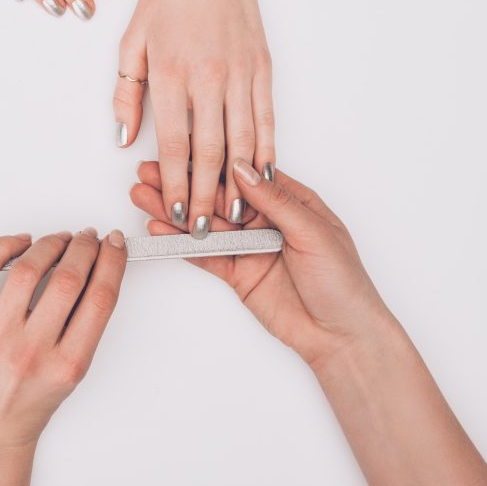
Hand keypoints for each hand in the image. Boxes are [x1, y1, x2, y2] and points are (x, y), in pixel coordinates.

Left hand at [0, 229, 125, 485]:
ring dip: (50, 244)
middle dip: (85, 248)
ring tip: (61, 240)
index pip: (100, 298)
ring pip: (27, 268)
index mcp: (66, 364)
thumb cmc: (32, 399)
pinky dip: (5, 246)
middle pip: (68, 279)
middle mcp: (31, 349)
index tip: (115, 244)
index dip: (112, 262)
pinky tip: (22, 243)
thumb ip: (86, 324)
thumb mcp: (73, 370)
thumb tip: (98, 269)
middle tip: (89, 238)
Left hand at [115, 0, 274, 238]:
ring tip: (236, 215)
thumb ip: (126, 94)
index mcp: (172, 73)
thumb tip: (126, 139)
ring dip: (239, 183)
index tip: (177, 215)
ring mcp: (241, 74)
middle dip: (207, 196)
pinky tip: (263, 176)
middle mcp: (209, 77)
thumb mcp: (131, 42)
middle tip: (206, 229)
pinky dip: (267, 151)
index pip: (176, 143)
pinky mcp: (263, 68)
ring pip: (243, 141)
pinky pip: (267, 118)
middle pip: (211, 151)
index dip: (177, 184)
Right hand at [130, 159, 391, 365]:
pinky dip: (181, 243)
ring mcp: (248, 246)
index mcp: (290, 200)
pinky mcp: (236, 273)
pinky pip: (204, 254)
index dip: (211, 161)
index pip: (243, 173)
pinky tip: (160, 230)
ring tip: (142, 198)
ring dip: (174, 211)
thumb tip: (242, 168)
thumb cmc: (343, 282)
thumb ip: (275, 201)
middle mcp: (265, 219)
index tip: (181, 149)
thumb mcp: (313, 232)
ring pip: (205, 223)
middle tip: (147, 173)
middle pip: (217, 196)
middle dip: (182, 183)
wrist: (342, 336)